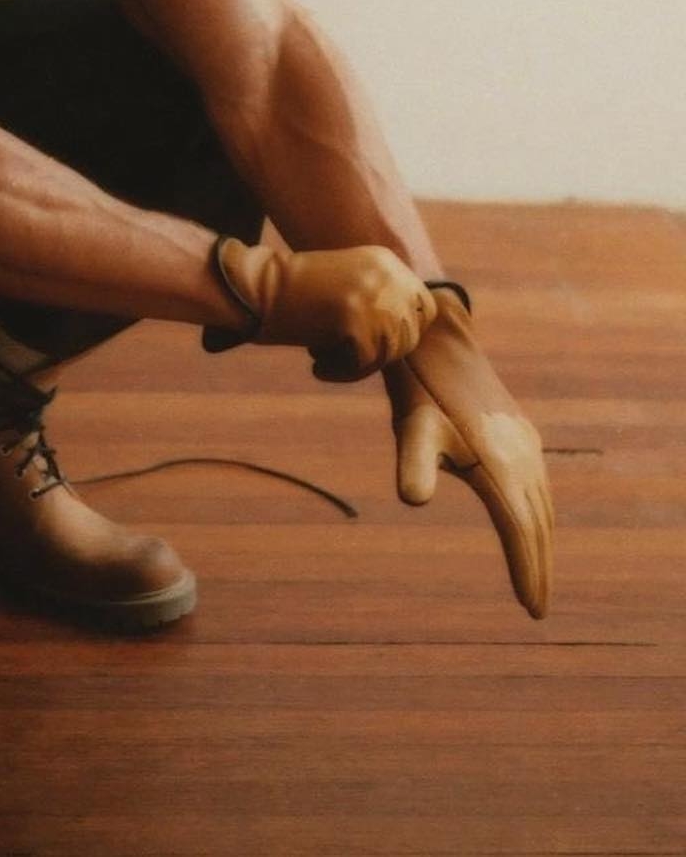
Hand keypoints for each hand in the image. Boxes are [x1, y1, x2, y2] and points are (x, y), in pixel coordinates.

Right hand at [206, 239, 438, 379]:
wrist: (255, 286)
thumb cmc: (295, 292)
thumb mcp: (348, 283)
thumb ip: (382, 298)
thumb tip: (413, 336)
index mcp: (387, 261)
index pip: (424, 307)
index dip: (404, 332)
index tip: (372, 343)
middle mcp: (387, 274)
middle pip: (410, 334)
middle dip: (381, 353)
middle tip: (345, 354)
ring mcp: (372, 295)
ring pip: (388, 353)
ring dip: (359, 366)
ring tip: (325, 359)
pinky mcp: (355, 319)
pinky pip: (364, 364)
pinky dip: (342, 372)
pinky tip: (318, 365)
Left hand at [384, 290, 553, 618]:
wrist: (440, 343)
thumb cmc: (421, 391)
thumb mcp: (412, 429)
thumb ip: (415, 465)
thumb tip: (413, 499)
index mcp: (502, 469)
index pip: (520, 534)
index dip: (527, 572)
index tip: (532, 610)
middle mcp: (523, 461)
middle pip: (537, 527)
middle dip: (538, 568)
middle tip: (536, 608)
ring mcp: (527, 447)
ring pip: (542, 507)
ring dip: (542, 543)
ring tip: (536, 576)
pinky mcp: (524, 435)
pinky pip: (539, 486)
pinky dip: (540, 514)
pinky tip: (531, 523)